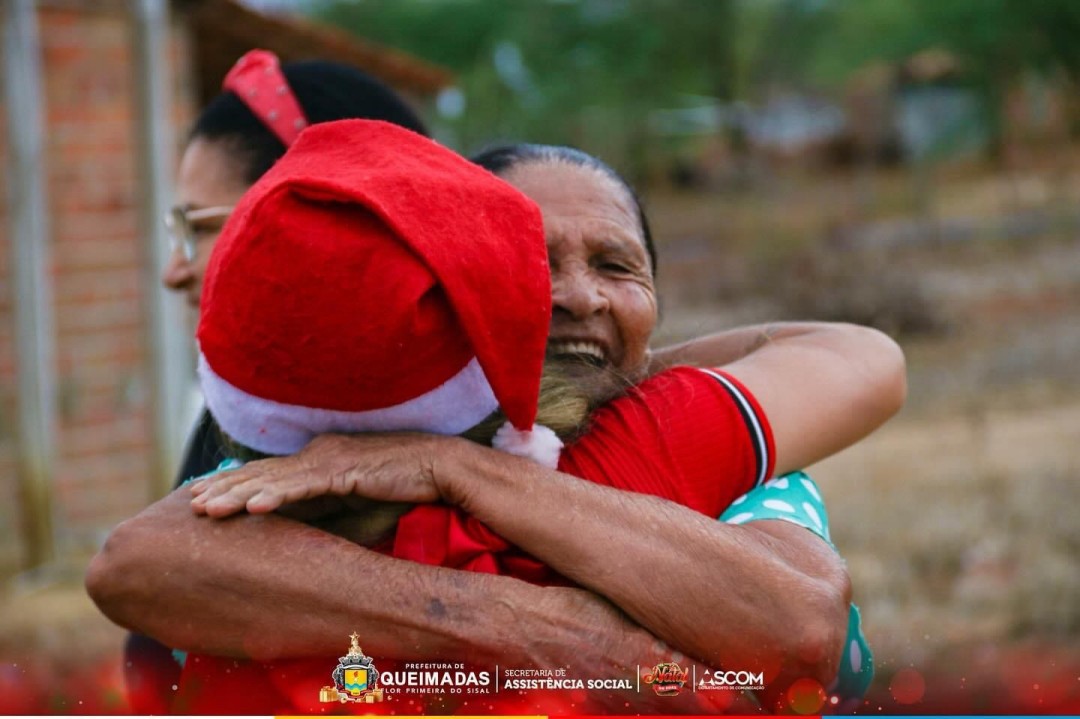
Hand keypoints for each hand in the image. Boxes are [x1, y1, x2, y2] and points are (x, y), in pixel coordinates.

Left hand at [189, 433, 445, 517]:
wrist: (442, 469)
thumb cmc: (402, 490)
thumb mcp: (354, 514)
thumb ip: (324, 522)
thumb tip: (293, 545)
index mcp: (318, 463)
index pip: (269, 476)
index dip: (235, 487)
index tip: (206, 500)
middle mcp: (317, 455)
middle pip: (261, 473)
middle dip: (223, 488)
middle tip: (189, 503)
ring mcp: (329, 459)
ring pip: (273, 478)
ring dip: (237, 493)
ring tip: (206, 508)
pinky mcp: (344, 468)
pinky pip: (302, 484)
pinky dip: (274, 495)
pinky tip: (250, 507)